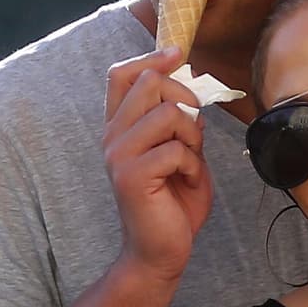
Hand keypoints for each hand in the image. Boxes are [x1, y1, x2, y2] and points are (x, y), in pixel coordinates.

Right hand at [103, 48, 211, 283]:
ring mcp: (118, 155)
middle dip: (185, 99)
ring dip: (192, 137)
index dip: (150, 58)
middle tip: (194, 131)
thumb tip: (191, 94)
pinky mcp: (131, 176)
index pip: (122, 75)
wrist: (161, 252)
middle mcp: (113, 137)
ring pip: (167, 113)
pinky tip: (188, 183)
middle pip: (150, 83)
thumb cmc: (173, 204)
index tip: (178, 54)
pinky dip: (194, 166)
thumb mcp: (184, 154)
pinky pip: (175, 150)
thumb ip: (182, 124)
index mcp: (121, 128)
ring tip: (190, 163)